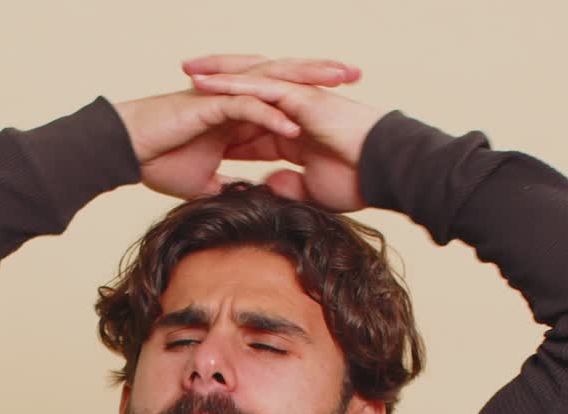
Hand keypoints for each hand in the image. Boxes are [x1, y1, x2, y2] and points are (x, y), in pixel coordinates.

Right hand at [114, 59, 360, 200]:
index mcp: (239, 114)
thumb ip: (227, 187)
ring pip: (272, 86)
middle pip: (287, 84)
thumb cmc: (158, 162)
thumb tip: (245, 202)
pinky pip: (245, 107)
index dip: (315, 105)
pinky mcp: (208, 103)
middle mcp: (235, 98)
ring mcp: (223, 97)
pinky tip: (292, 128)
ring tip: (336, 89)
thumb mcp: (203, 183)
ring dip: (304, 88)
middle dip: (321, 80)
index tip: (343, 110)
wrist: (127, 151)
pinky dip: (269, 117)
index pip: (285, 104)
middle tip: (356, 77)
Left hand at [183, 54, 387, 211]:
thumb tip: (267, 184)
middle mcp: (294, 106)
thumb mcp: (311, 189)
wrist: (382, 170)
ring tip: (188, 70)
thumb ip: (288, 184)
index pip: (253, 115)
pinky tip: (210, 83)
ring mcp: (299, 98)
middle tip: (184, 75)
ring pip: (252, 80)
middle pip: (248, 87)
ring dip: (218, 75)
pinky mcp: (303, 98)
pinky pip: (263, 87)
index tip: (197, 116)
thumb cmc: (356, 181)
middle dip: (216, 82)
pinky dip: (236, 84)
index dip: (225, 113)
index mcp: (294, 127)